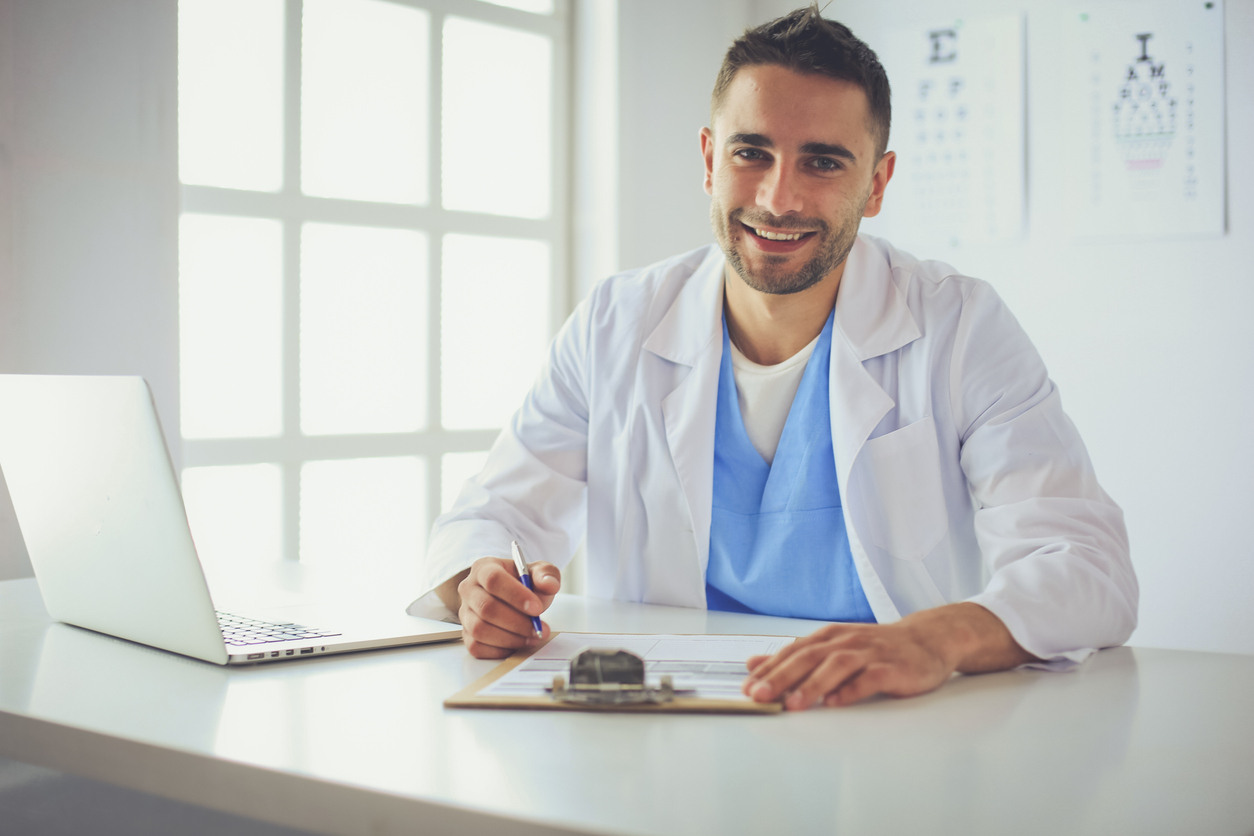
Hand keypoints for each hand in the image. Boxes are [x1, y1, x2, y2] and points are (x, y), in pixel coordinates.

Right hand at [453, 556, 561, 658]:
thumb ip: (546, 574)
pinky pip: (476, 647)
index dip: (516, 595)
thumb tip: (549, 585)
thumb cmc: (522, 583)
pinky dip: (499, 650)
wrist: (510, 597)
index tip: (537, 608)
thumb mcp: (538, 572)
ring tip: (532, 636)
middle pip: (486, 608)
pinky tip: (517, 643)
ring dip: (510, 638)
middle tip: (539, 628)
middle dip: (517, 622)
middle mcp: (469, 589)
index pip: (493, 579)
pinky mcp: (466, 634)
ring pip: (480, 629)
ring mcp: (465, 613)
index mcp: (484, 568)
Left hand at [742, 603, 1035, 709]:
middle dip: (781, 677)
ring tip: (793, 704)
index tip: (747, 688)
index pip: (792, 652)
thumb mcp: (833, 646)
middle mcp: (846, 641)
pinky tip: (836, 702)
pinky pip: (870, 678)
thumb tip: (754, 662)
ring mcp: (870, 653)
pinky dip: (851, 690)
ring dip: (812, 685)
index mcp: (829, 636)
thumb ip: (795, 656)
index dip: (769, 669)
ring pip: (836, 666)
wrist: (928, 639)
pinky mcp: (892, 668)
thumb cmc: (876, 647)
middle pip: (808, 657)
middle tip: (759, 696)